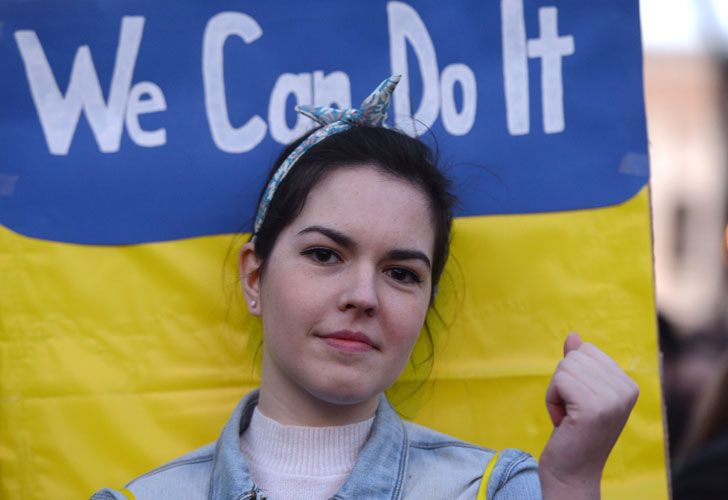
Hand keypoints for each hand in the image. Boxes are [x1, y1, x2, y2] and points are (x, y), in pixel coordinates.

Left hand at [539, 333, 638, 499]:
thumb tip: (573, 335)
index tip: (578, 404)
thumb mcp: (579, 393)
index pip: (586, 350)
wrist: (572, 473)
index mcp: (628, 384)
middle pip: (575, 356)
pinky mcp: (594, 408)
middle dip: (562, 382)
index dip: (572, 375)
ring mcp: (613, 399)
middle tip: (571, 412)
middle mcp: (627, 389)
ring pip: (565, 367)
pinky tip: (562, 422)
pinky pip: (558, 381)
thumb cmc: (573, 433)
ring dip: (556, 392)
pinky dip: (552, 400)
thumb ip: (578, 364)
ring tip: (568, 418)